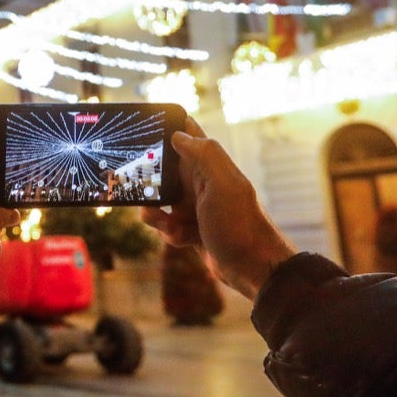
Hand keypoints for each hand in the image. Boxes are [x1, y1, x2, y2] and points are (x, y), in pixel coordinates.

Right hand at [140, 119, 294, 300]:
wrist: (252, 268)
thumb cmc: (240, 224)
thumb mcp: (223, 184)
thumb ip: (204, 154)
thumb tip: (178, 134)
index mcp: (209, 165)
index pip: (185, 134)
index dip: (165, 128)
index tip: (143, 131)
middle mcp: (200, 182)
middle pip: (162, 170)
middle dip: (150, 183)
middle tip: (148, 195)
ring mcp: (194, 206)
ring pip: (159, 201)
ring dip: (157, 214)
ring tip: (171, 225)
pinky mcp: (190, 229)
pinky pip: (166, 225)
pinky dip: (169, 233)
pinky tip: (183, 239)